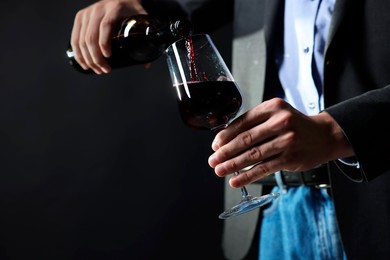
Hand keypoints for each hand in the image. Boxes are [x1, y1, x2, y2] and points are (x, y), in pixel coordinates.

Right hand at [70, 0, 146, 73]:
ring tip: (97, 70)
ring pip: (81, 39)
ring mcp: (88, 13)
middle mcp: (99, 9)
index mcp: (115, 8)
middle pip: (91, 36)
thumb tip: (145, 65)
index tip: (108, 56)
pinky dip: (78, 53)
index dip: (105, 43)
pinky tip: (84, 63)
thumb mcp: (142, 20)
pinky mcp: (81, 17)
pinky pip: (75, 37)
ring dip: (88, 58)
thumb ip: (146, 40)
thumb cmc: (133, 11)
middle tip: (105, 70)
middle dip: (96, 57)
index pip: (106, 25)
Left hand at [208, 98, 353, 187]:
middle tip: (213, 160)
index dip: (225, 136)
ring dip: (232, 165)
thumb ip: (254, 123)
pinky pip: (263, 168)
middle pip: (245, 139)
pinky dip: (247, 176)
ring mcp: (286, 141)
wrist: (323, 136)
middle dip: (225, 152)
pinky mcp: (290, 158)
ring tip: (219, 170)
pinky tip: (235, 180)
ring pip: (252, 155)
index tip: (215, 146)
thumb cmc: (294, 125)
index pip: (242, 122)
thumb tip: (225, 139)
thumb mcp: (276, 114)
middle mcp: (280, 122)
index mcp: (271, 108)